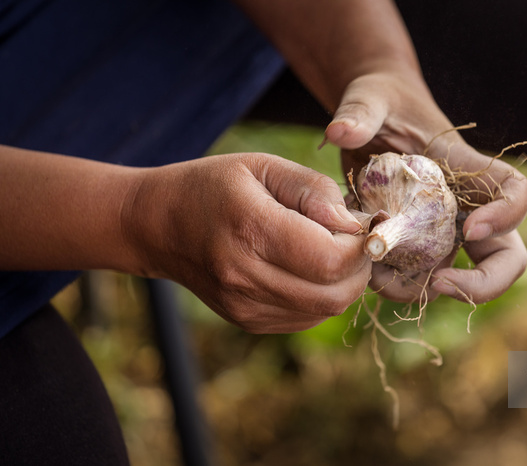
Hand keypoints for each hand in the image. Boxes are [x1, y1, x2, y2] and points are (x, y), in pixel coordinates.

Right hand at [123, 153, 370, 332]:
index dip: (361, 245)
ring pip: (326, 310)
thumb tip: (355, 224)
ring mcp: (245, 306)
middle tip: (353, 239)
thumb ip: (313, 190)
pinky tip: (309, 268)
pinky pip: (307, 317)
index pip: (331, 259)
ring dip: (344, 283)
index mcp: (251, 229)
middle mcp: (246, 276)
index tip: (364, 224)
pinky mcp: (247, 320)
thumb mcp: (263, 167)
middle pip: (335, 294)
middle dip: (359, 267)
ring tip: (331, 250)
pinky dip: (322, 295)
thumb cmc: (214, 186)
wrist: (158, 225)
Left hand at [325, 72, 526, 304]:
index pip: (515, 193)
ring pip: (456, 278)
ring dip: (421, 289)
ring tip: (378, 274)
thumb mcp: (370, 98)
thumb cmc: (380, 102)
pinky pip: (414, 279)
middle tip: (441, 283)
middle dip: (483, 284)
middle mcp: (464, 207)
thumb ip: (359, 111)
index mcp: (466, 170)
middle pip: (505, 257)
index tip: (470, 228)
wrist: (367, 120)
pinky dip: (392, 283)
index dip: (507, 216)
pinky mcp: (412, 245)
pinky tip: (363, 266)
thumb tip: (338, 131)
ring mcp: (440, 232)